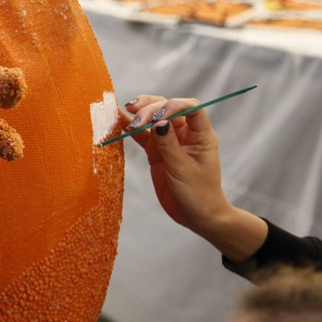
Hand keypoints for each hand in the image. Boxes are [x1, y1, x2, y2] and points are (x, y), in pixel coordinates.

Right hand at [120, 95, 265, 261]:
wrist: (197, 215)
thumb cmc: (198, 193)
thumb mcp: (183, 169)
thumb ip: (168, 144)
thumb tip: (157, 121)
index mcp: (201, 134)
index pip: (190, 107)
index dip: (173, 105)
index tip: (157, 116)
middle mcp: (186, 133)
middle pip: (168, 108)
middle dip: (151, 109)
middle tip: (136, 119)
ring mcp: (169, 141)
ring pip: (153, 118)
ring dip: (140, 113)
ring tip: (125, 111)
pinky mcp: (156, 151)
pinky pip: (143, 135)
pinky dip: (132, 129)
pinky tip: (120, 122)